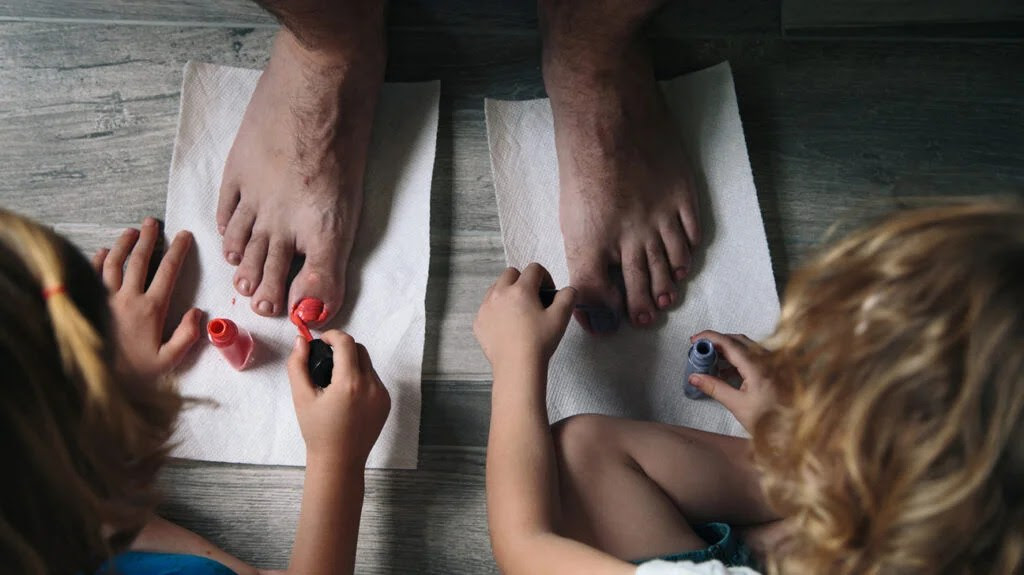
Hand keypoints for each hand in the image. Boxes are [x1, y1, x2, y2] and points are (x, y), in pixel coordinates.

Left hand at [93, 218, 201, 381]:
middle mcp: (128, 298)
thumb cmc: (133, 374)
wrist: (94, 379)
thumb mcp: (167, 361)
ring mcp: (106, 299)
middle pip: (139, 260)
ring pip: (114, 263)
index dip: (177, 251)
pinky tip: (104, 251)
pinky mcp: (90, 303)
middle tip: (153, 222)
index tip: (184, 235)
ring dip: (124, 244)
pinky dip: (99, 259)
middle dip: (148, 238)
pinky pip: (93, 274)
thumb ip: (186, 336)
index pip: (167, 272)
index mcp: (151, 309)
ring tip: (132, 231)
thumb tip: (198, 312)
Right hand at [287, 330, 390, 465]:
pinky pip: (374, 380)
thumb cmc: (317, 430)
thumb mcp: (301, 397)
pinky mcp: (386, 402)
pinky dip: (361, 379)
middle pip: (359, 350)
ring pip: (368, 365)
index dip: (332, 335)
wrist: (339, 461)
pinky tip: (347, 394)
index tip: (321, 342)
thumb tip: (301, 341)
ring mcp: (382, 394)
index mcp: (350, 382)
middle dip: (343, 349)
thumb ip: (297, 365)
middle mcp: (371, 385)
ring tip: (335, 380)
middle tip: (326, 361)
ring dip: (352, 364)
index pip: (346, 342)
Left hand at [473, 263, 576, 374]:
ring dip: (508, 293)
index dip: (545, 278)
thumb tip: (568, 291)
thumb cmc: (539, 342)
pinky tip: (507, 326)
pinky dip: (496, 311)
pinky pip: (487, 307)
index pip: (534, 269)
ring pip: (496, 288)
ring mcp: (486, 307)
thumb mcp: (561, 318)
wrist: (517, 367)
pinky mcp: (478, 322)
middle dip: (523, 281)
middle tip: (533, 300)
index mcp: (521, 289)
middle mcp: (500, 294)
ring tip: (519, 312)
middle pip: (511, 274)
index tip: (547, 294)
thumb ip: (568, 297)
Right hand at [687, 330, 774, 433]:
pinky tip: (729, 369)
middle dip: (716, 341)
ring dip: (727, 348)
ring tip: (711, 361)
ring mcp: (774, 362)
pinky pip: (754, 353)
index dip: (709, 338)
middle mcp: (768, 359)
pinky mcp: (776, 368)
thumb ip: (714, 387)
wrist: (795, 432)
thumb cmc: (770, 422)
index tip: (694, 340)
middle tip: (700, 351)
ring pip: (746, 345)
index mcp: (757, 366)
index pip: (728, 343)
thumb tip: (695, 377)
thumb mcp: (737, 405)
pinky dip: (738, 356)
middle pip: (737, 339)